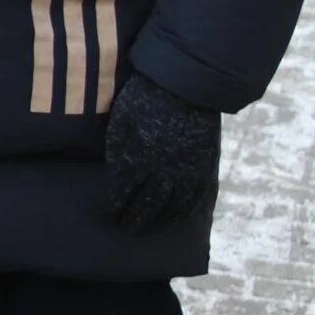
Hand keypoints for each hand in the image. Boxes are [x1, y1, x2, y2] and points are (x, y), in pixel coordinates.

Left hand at [104, 73, 221, 232]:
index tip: (109, 215)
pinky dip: (185, 211)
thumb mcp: (122, 120)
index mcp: (139, 157)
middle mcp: (164, 170)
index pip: (123, 192)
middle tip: (126, 229)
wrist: (187, 84)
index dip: (116, 207)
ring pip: (174, 207)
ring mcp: (188, 170)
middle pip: (148, 205)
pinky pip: (196, 197)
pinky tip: (178, 217)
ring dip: (160, 221)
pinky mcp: (206, 166)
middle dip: (135, 220)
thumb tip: (111, 175)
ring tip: (149, 228)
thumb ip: (117, 149)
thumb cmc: (145, 97)